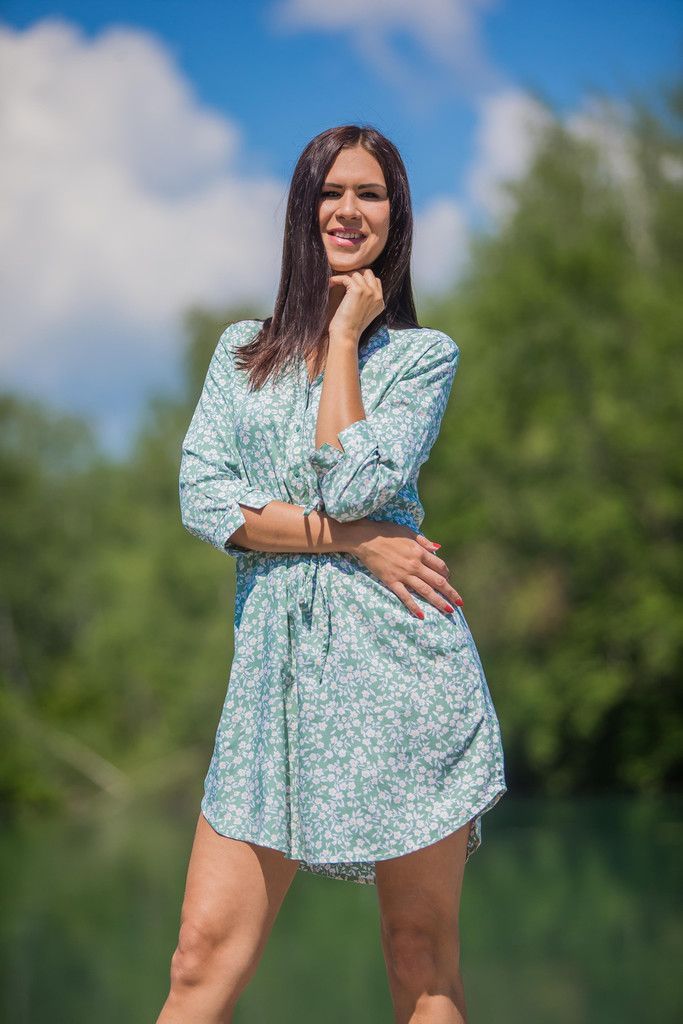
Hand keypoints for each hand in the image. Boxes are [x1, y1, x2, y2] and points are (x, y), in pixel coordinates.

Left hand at [328, 269, 384, 339]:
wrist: (346, 335)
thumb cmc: (349, 327)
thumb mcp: (362, 312)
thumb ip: (364, 299)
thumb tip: (354, 284)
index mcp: (380, 302)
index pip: (375, 281)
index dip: (363, 279)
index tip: (350, 282)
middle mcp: (377, 296)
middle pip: (368, 273)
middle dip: (355, 273)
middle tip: (343, 279)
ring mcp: (369, 292)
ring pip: (357, 274)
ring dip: (345, 276)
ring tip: (335, 282)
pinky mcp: (358, 291)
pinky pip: (346, 277)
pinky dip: (337, 278)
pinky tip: (331, 283)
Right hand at [348, 521, 463, 618]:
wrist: (366, 538)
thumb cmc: (387, 532)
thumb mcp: (408, 532)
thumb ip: (424, 541)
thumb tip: (438, 548)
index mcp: (420, 552)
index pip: (440, 566)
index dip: (447, 574)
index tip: (448, 579)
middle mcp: (415, 564)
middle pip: (438, 581)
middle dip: (450, 593)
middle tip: (459, 603)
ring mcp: (403, 574)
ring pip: (425, 591)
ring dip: (438, 601)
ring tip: (448, 611)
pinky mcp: (392, 581)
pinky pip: (405, 596)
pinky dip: (414, 606)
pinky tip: (422, 615)